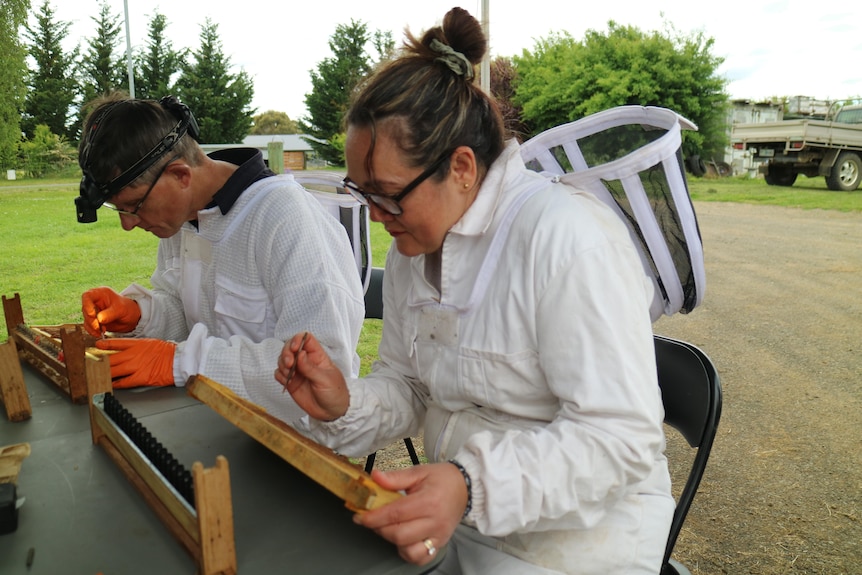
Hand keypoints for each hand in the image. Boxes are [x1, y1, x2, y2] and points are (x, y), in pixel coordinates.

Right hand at [82, 287, 140, 336]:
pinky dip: (92, 331)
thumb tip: (99, 319)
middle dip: (91, 320)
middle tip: (98, 327)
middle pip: (85, 310)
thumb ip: (110, 314)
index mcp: (100, 293)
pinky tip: (99, 334)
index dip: (87, 305)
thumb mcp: (121, 309)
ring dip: (92, 327)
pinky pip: (88, 326)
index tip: (92, 314)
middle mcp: (94, 301)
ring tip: (103, 330)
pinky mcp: (93, 320)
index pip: (87, 296)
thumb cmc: (126, 308)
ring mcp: (93, 311)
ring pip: (86, 319)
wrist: (130, 318)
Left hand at [95, 338, 175, 388]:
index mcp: (137, 344)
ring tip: (97, 375)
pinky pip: (124, 382)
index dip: (105, 344)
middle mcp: (134, 355)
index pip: (116, 343)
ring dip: (105, 374)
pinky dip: (116, 384)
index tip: (97, 345)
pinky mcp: (140, 378)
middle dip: (100, 362)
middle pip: (111, 359)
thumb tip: (127, 351)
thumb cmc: (168, 352)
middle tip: (91, 364)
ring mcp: (136, 367)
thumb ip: (138, 346)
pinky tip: (110, 384)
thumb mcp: (151, 343)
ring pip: (114, 371)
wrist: (179, 361)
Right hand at [274, 332, 347, 420]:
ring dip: (282, 365)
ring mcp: (298, 371)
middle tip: (289, 364)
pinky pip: (279, 373)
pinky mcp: (291, 382)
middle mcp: (306, 361)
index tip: (294, 348)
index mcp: (318, 356)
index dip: (297, 340)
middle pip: (290, 347)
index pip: (306, 339)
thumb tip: (300, 353)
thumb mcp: (324, 380)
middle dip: (286, 353)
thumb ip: (310, 367)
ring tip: (289, 375)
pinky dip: (280, 375)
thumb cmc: (335, 393)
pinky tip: (287, 381)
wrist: (331, 413)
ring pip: (283, 360)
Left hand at [353, 463, 467, 565]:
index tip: (360, 516)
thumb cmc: (443, 479)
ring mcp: (438, 536)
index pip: (396, 513)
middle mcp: (435, 522)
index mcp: (428, 501)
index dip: (374, 517)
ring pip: (408, 550)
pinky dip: (407, 552)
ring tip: (388, 527)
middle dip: (379, 528)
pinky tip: (402, 539)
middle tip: (372, 519)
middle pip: (399, 534)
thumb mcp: (419, 472)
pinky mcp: (440, 544)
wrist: (466, 487)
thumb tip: (375, 477)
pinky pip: (420, 558)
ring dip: (392, 541)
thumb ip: (396, 477)